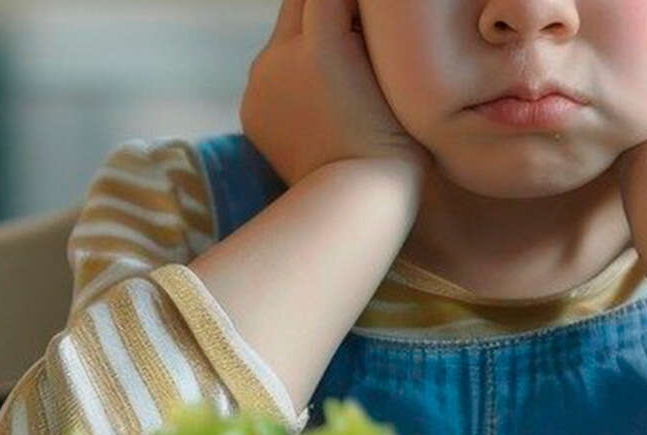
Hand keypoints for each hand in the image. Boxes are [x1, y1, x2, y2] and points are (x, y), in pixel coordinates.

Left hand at [239, 0, 431, 187]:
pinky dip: (291, 77)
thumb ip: (373, 27)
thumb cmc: (394, 142)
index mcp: (318, 44)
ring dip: (307, 39)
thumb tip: (360, 13)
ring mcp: (258, 85)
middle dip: (325, 6)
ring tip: (339, 65)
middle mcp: (277, 57)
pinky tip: (319, 99)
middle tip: (354, 24)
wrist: (352, 203)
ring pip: (282, 39)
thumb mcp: (397, 74)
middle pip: (297, 2)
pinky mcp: (249, 110)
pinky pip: (271, 76)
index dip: (351, 0)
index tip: (366, 13)